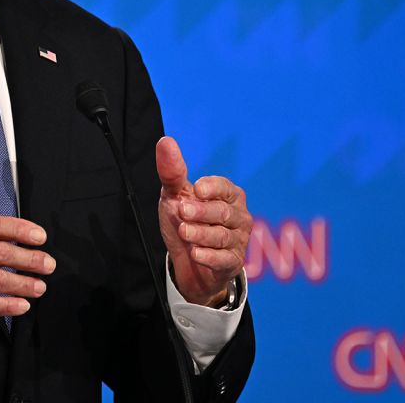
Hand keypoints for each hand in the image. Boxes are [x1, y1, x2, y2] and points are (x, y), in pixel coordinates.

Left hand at [156, 136, 251, 306]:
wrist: (186, 261)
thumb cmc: (185, 221)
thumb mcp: (175, 196)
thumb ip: (173, 171)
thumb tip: (166, 141)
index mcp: (229, 196)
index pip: (226, 188)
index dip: (213, 187)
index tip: (196, 189)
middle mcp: (238, 217)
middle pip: (224, 212)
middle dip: (202, 211)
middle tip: (182, 211)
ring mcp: (237, 241)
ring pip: (222, 236)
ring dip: (201, 233)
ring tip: (184, 231)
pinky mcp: (231, 263)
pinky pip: (224, 259)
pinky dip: (209, 257)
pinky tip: (196, 253)